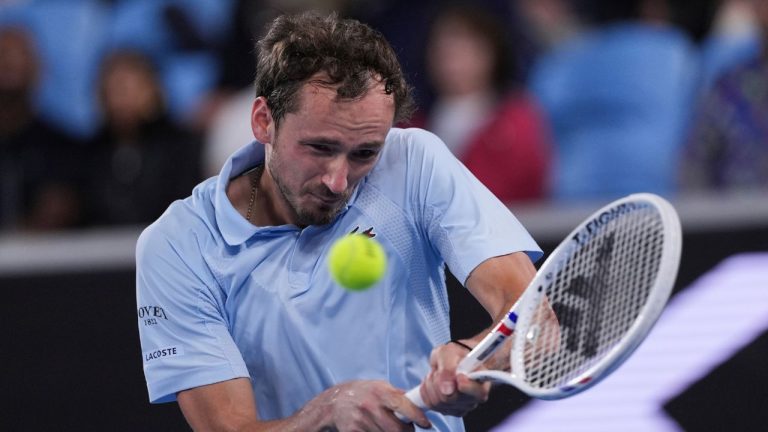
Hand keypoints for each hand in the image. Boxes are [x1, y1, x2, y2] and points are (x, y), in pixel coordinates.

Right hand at [309, 380, 431, 430]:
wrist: (334, 403)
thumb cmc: (362, 393)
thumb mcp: (379, 387)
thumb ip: (398, 395)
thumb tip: (419, 401)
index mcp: (380, 392)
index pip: (403, 405)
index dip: (417, 416)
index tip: (426, 424)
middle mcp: (370, 405)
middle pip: (397, 429)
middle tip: (408, 430)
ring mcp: (360, 420)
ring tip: (391, 428)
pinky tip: (377, 430)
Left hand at [418, 342, 489, 416]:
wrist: (453, 360)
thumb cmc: (455, 355)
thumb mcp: (449, 352)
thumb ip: (448, 368)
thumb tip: (447, 390)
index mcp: (481, 383)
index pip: (478, 393)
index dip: (466, 386)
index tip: (459, 376)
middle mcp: (473, 399)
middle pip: (450, 399)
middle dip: (439, 380)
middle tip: (442, 369)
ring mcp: (460, 407)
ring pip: (437, 402)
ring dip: (432, 384)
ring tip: (438, 373)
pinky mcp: (446, 410)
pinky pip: (430, 404)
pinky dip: (427, 390)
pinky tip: (433, 381)